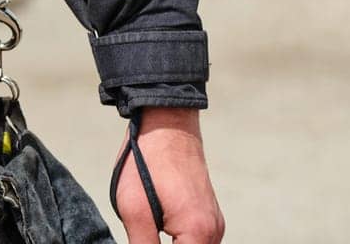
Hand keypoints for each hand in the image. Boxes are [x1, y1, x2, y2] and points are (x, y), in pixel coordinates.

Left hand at [113, 107, 223, 243]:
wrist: (166, 119)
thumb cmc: (147, 161)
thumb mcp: (134, 210)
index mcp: (199, 234)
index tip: (143, 240)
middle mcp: (215, 233)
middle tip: (144, 232)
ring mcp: (214, 223)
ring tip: (148, 229)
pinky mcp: (208, 214)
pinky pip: (196, 239)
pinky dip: (179, 241)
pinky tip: (157, 228)